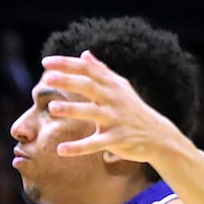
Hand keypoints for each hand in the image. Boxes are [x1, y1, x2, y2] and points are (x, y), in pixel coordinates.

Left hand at [40, 50, 182, 162]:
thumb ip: (101, 71)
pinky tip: (60, 150)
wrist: (157, 135)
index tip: (46, 62)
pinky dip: (78, 148)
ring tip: (51, 108)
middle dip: (68, 81)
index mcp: (111, 85)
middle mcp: (113, 99)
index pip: (87, 70)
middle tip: (47, 78)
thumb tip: (85, 54)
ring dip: (72, 110)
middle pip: (89, 86)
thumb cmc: (132, 109)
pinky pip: (94, 144)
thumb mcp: (119, 88)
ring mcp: (115, 119)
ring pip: (91, 113)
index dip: (67, 64)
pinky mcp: (116, 139)